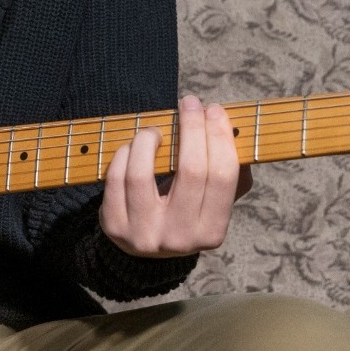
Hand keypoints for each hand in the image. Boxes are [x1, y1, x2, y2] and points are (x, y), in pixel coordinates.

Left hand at [99, 94, 249, 257]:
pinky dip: (125, 154)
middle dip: (192, 129)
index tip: (214, 110)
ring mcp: (144, 234)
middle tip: (190, 103)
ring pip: (142, 174)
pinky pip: (116, 178)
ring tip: (155, 130)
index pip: (223, 176)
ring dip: (149, 139)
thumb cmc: (185, 213)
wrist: (145, 247)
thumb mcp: (213, 204)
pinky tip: (133, 146)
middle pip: (191, 171)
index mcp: (212, 232)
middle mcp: (180, 238)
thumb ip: (233, 176)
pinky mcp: (114, 225)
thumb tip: (235, 133)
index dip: (220, 138)